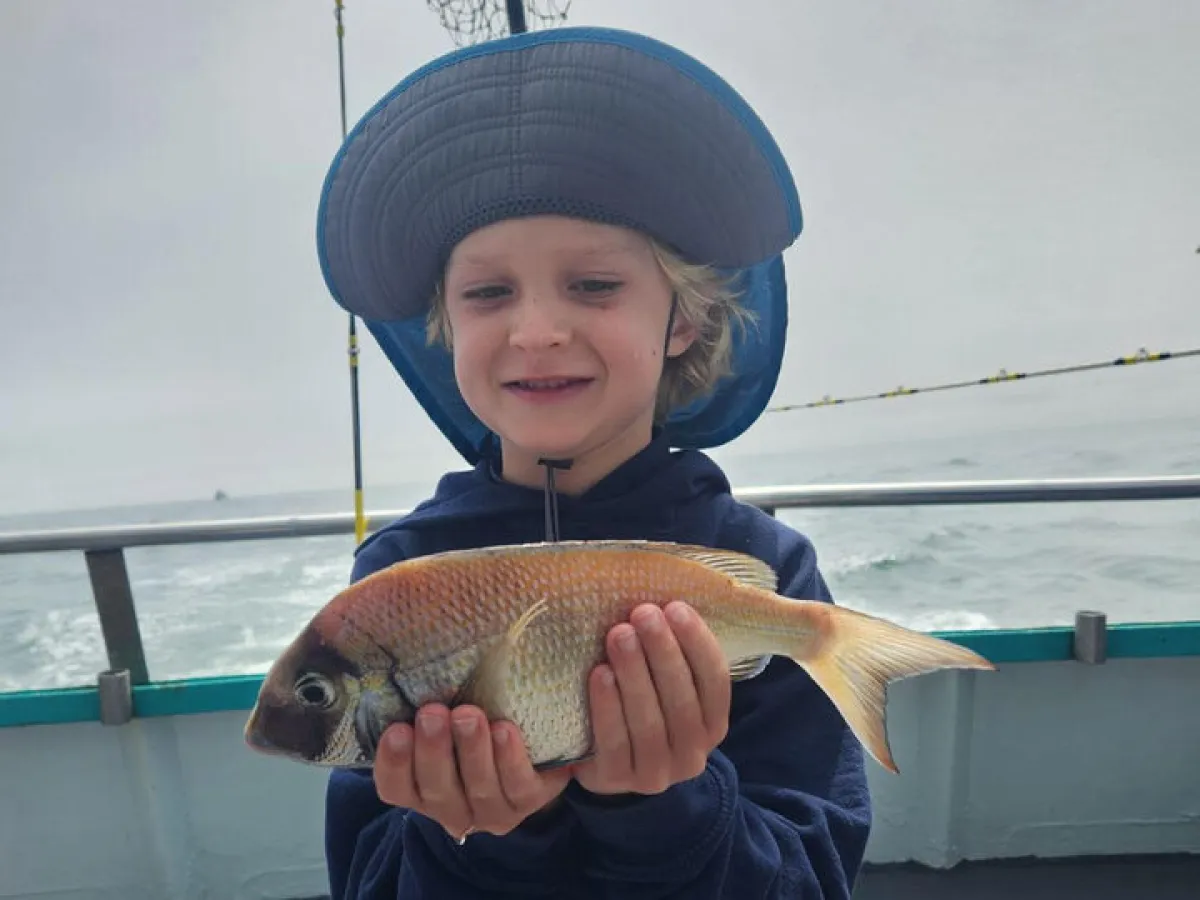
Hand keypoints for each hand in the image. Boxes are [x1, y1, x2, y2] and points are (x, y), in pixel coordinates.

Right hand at [374, 703, 571, 841]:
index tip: (395, 729)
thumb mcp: (447, 714)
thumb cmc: (476, 723)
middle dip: (433, 751)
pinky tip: (504, 730)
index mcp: (421, 788)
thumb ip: (428, 695)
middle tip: (431, 712)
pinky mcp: (528, 799)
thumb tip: (405, 642)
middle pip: (436, 789)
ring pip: (478, 787)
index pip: (394, 787)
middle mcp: (452, 807)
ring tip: (468, 714)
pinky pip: (518, 786)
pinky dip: (509, 759)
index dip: (392, 763)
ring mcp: (491, 809)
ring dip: (471, 750)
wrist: (534, 752)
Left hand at [572, 601, 730, 795]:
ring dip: (634, 674)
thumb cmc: (642, 707)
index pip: (714, 682)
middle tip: (643, 613)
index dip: (698, 643)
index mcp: (713, 725)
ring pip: (650, 721)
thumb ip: (675, 655)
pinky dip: (607, 706)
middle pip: (682, 700)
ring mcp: (657, 774)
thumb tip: (666, 597)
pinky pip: (615, 742)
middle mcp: (692, 754)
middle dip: (663, 652)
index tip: (676, 607)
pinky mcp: (619, 782)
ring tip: (619, 635)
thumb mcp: (667, 687)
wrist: (607, 765)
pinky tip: (600, 674)